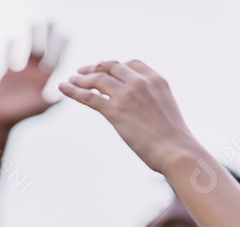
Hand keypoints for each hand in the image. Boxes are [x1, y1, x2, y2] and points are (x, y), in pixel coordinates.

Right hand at [0, 24, 63, 130]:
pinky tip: (11, 37)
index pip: (55, 60)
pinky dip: (10, 48)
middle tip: (52, 20)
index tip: (65, 33)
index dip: (61, 47)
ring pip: (29, 50)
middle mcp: (34, 75)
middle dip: (48, 36)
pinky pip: (10, 57)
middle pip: (44, 51)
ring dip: (32, 36)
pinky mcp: (8, 75)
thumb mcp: (37, 109)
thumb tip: (62, 97)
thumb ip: (48, 102)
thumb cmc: (20, 118)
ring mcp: (22, 74)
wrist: (1, 122)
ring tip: (34, 21)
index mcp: (44, 82)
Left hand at [58, 60, 197, 173]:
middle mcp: (140, 82)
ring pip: (98, 79)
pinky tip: (63, 88)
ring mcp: (127, 94)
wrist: (176, 149)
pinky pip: (89, 96)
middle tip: (82, 73)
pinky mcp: (115, 110)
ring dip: (81, 78)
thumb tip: (145, 115)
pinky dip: (73, 91)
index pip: (131, 64)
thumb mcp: (166, 112)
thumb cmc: (173, 140)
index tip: (105, 70)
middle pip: (112, 67)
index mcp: (156, 80)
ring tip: (70, 80)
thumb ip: (153, 105)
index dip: (115, 66)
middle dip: (95, 68)